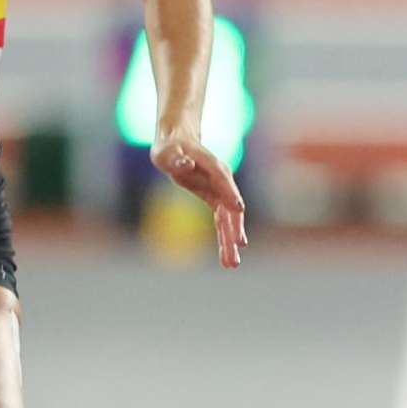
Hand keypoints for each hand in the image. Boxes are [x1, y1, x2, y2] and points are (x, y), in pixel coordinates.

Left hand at [153, 129, 246, 266]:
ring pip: (228, 218)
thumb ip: (177, 160)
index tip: (239, 210)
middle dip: (234, 228)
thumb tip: (186, 164)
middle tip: (239, 249)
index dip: (230, 193)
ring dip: (230, 240)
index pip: (222, 180)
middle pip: (230, 207)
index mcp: (212, 166)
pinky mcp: (215, 200)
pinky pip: (222, 221)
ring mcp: (221, 191)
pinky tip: (229, 252)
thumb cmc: (171, 148)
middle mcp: (222, 180)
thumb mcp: (167, 152)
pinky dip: (225, 236)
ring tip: (232, 263)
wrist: (178, 144)